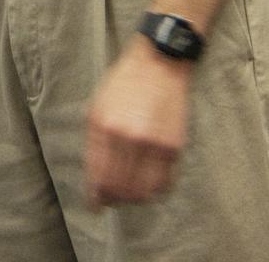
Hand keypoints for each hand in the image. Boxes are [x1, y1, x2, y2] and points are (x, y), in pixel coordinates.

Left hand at [85, 34, 192, 208]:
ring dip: (133, 198)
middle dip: (113, 199)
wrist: (157, 64)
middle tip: (111, 201)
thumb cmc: (123, 84)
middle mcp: (127, 138)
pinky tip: (147, 185)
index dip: (96, 196)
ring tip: (128, 194)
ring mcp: (152, 144)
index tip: (95, 204)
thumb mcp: (98, 107)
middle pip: (119, 188)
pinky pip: (163, 184)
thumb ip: (95, 143)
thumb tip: (95, 177)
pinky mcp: (173, 147)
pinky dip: (154, 191)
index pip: (98, 176)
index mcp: (103, 126)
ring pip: (142, 192)